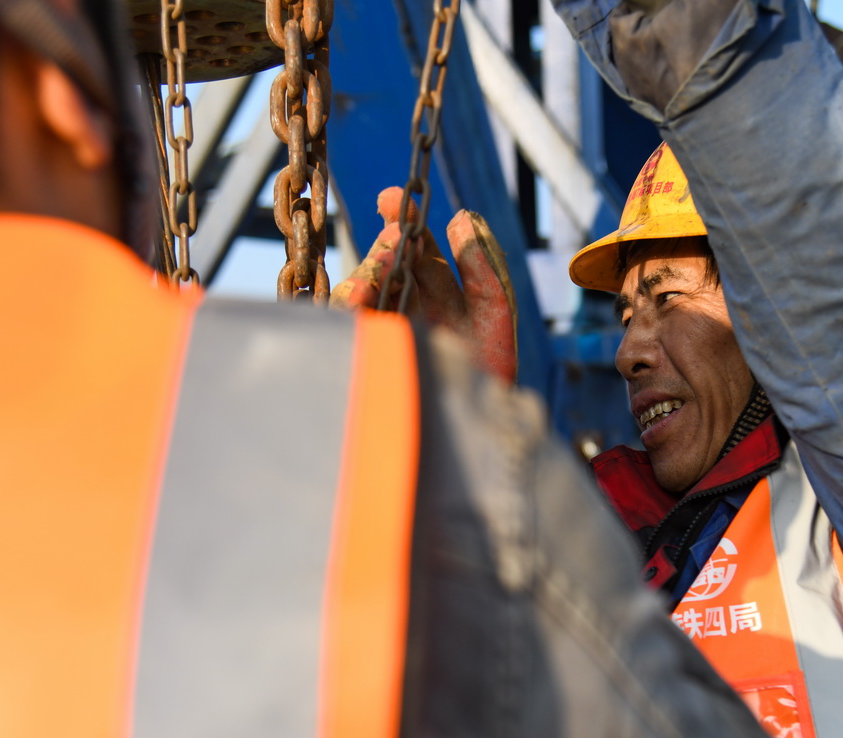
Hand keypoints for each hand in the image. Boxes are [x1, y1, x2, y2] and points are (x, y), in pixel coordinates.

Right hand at [331, 187, 517, 384]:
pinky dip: (351, 307)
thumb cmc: (489, 379)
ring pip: (364, 287)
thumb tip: (464, 216)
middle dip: (389, 244)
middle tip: (396, 237)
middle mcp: (406, 308)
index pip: (418, 250)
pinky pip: (347, 323)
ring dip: (372, 271)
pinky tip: (359, 298)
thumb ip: (484, 268)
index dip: (407, 220)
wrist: (476, 434)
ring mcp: (383, 330)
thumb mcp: (495, 315)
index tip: (395, 197)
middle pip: (388, 263)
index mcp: (437, 296)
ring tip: (388, 263)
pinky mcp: (365, 353)